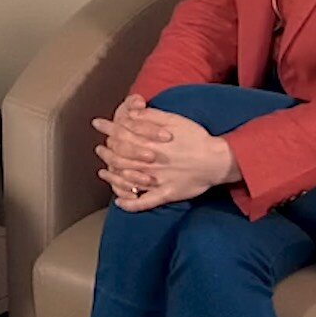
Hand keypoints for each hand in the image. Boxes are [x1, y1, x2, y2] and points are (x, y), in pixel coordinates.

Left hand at [91, 95, 240, 211]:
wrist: (217, 160)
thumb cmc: (196, 137)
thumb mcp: (174, 120)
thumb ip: (151, 117)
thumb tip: (131, 112)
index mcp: (151, 143)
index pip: (122, 135)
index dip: (108, 129)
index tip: (98, 124)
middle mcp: (150, 162)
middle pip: (120, 158)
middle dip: (107, 152)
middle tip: (99, 149)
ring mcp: (156, 180)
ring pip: (127, 180)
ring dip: (112, 176)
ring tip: (103, 172)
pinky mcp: (165, 194)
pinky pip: (144, 202)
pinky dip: (130, 204)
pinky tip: (119, 202)